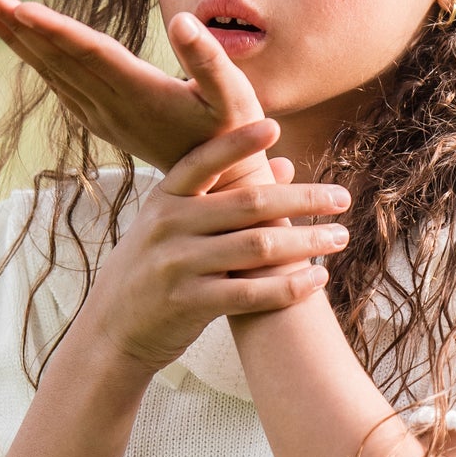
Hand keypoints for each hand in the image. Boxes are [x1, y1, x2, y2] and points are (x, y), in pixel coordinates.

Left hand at [0, 0, 273, 188]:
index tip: (18, 8)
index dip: (54, 31)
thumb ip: (210, 60)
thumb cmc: (234, 135)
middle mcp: (113, 106)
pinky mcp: (103, 120)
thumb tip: (182, 22)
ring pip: (52, 70)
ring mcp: (104, 115)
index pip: (90, 55)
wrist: (219, 188)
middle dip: (18, 25)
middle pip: (58, 59)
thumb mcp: (236, 96)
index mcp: (141, 93)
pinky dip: (35, 58)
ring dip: (17, 38)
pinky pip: (60, 84)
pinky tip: (16, 38)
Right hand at [79, 121, 349, 378]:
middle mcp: (169, 226)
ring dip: (306, 241)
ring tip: (339, 237)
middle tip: (342, 198)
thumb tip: (285, 164)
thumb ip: (226, 194)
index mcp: (165, 198)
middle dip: (301, 199)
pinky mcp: (189, 304)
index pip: (204, 162)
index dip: (237, 142)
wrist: (113, 330)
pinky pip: (251, 294)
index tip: (276, 126)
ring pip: (257, 247)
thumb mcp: (174, 225)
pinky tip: (318, 279)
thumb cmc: (153, 269)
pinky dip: (290, 287)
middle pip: (248, 204)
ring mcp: (177, 265)